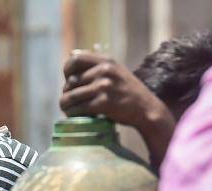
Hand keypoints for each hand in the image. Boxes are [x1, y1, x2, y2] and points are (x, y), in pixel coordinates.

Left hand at [60, 50, 175, 168]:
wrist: (146, 108)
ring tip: (67, 109)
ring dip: (65, 105)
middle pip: (71, 81)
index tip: (68, 81)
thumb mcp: (115, 70)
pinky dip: (73, 113)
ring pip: (71, 96)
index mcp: (106, 60)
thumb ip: (95, 64)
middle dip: (66, 92)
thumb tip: (71, 54)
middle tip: (69, 101)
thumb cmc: (127, 90)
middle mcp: (104, 71)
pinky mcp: (104, 103)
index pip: (75, 60)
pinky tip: (73, 115)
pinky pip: (79, 108)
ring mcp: (104, 86)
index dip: (66, 71)